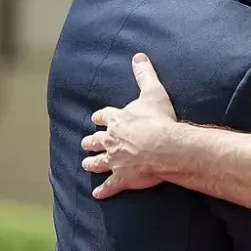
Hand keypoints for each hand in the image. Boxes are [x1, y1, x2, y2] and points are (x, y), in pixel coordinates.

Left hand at [80, 53, 176, 197]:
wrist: (164, 146)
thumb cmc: (159, 119)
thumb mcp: (153, 91)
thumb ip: (144, 74)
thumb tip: (138, 56)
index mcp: (117, 120)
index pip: (104, 116)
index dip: (100, 117)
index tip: (96, 118)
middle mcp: (112, 140)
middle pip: (96, 140)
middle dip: (91, 141)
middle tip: (86, 143)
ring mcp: (115, 160)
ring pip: (98, 163)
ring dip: (92, 164)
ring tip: (86, 164)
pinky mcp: (123, 178)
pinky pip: (110, 186)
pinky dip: (103, 191)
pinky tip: (97, 194)